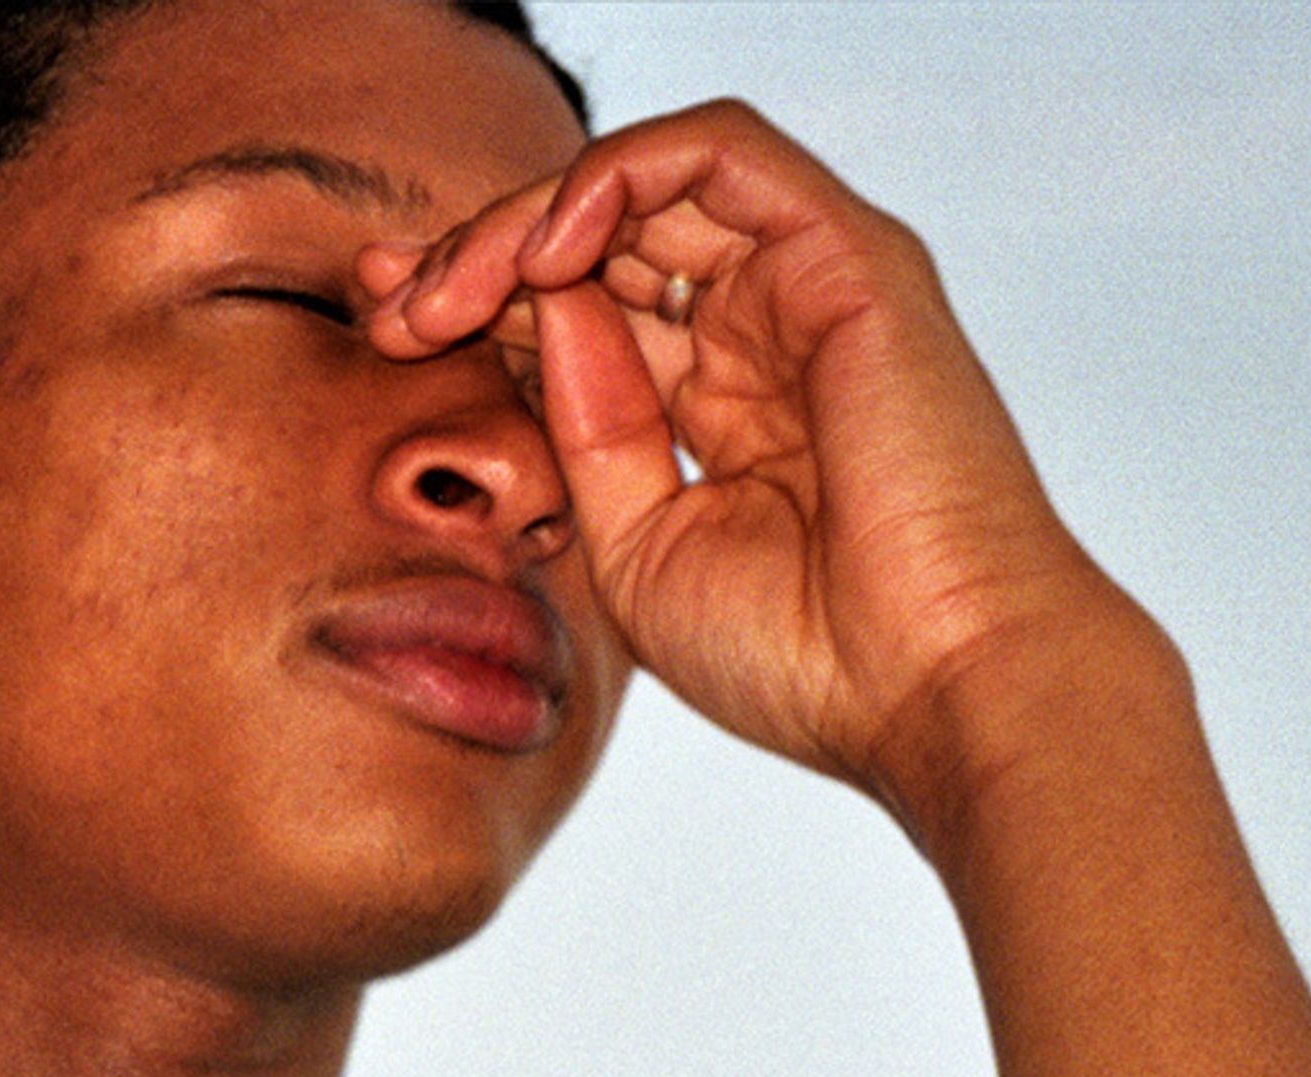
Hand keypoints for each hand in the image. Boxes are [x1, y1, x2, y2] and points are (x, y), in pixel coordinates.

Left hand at [364, 102, 1146, 834]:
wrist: (928, 690)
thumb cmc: (803, 657)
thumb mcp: (637, 549)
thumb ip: (586, 429)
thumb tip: (539, 308)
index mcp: (718, 407)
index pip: (578, 311)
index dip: (474, 303)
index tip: (382, 332)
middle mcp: (763, 333)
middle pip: (599, 238)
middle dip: (477, 253)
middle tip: (390, 306)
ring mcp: (808, 288)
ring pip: (646, 181)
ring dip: (529, 214)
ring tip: (451, 286)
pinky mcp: (849, 256)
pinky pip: (722, 152)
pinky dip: (620, 174)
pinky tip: (545, 251)